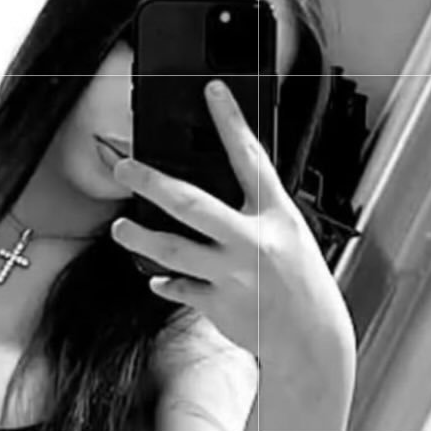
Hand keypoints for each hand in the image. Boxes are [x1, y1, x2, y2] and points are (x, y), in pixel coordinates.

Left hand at [110, 81, 353, 399]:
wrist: (310, 339)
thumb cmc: (300, 282)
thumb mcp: (289, 233)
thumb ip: (253, 210)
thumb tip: (212, 185)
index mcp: (276, 215)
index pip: (251, 159)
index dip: (231, 122)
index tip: (212, 91)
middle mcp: (251, 242)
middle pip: (191, 203)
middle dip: (151, 181)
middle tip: (123, 166)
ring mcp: (230, 274)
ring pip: (171, 250)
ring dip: (138, 237)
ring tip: (120, 227)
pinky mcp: (216, 304)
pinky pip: (177, 287)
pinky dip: (165, 281)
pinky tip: (156, 277)